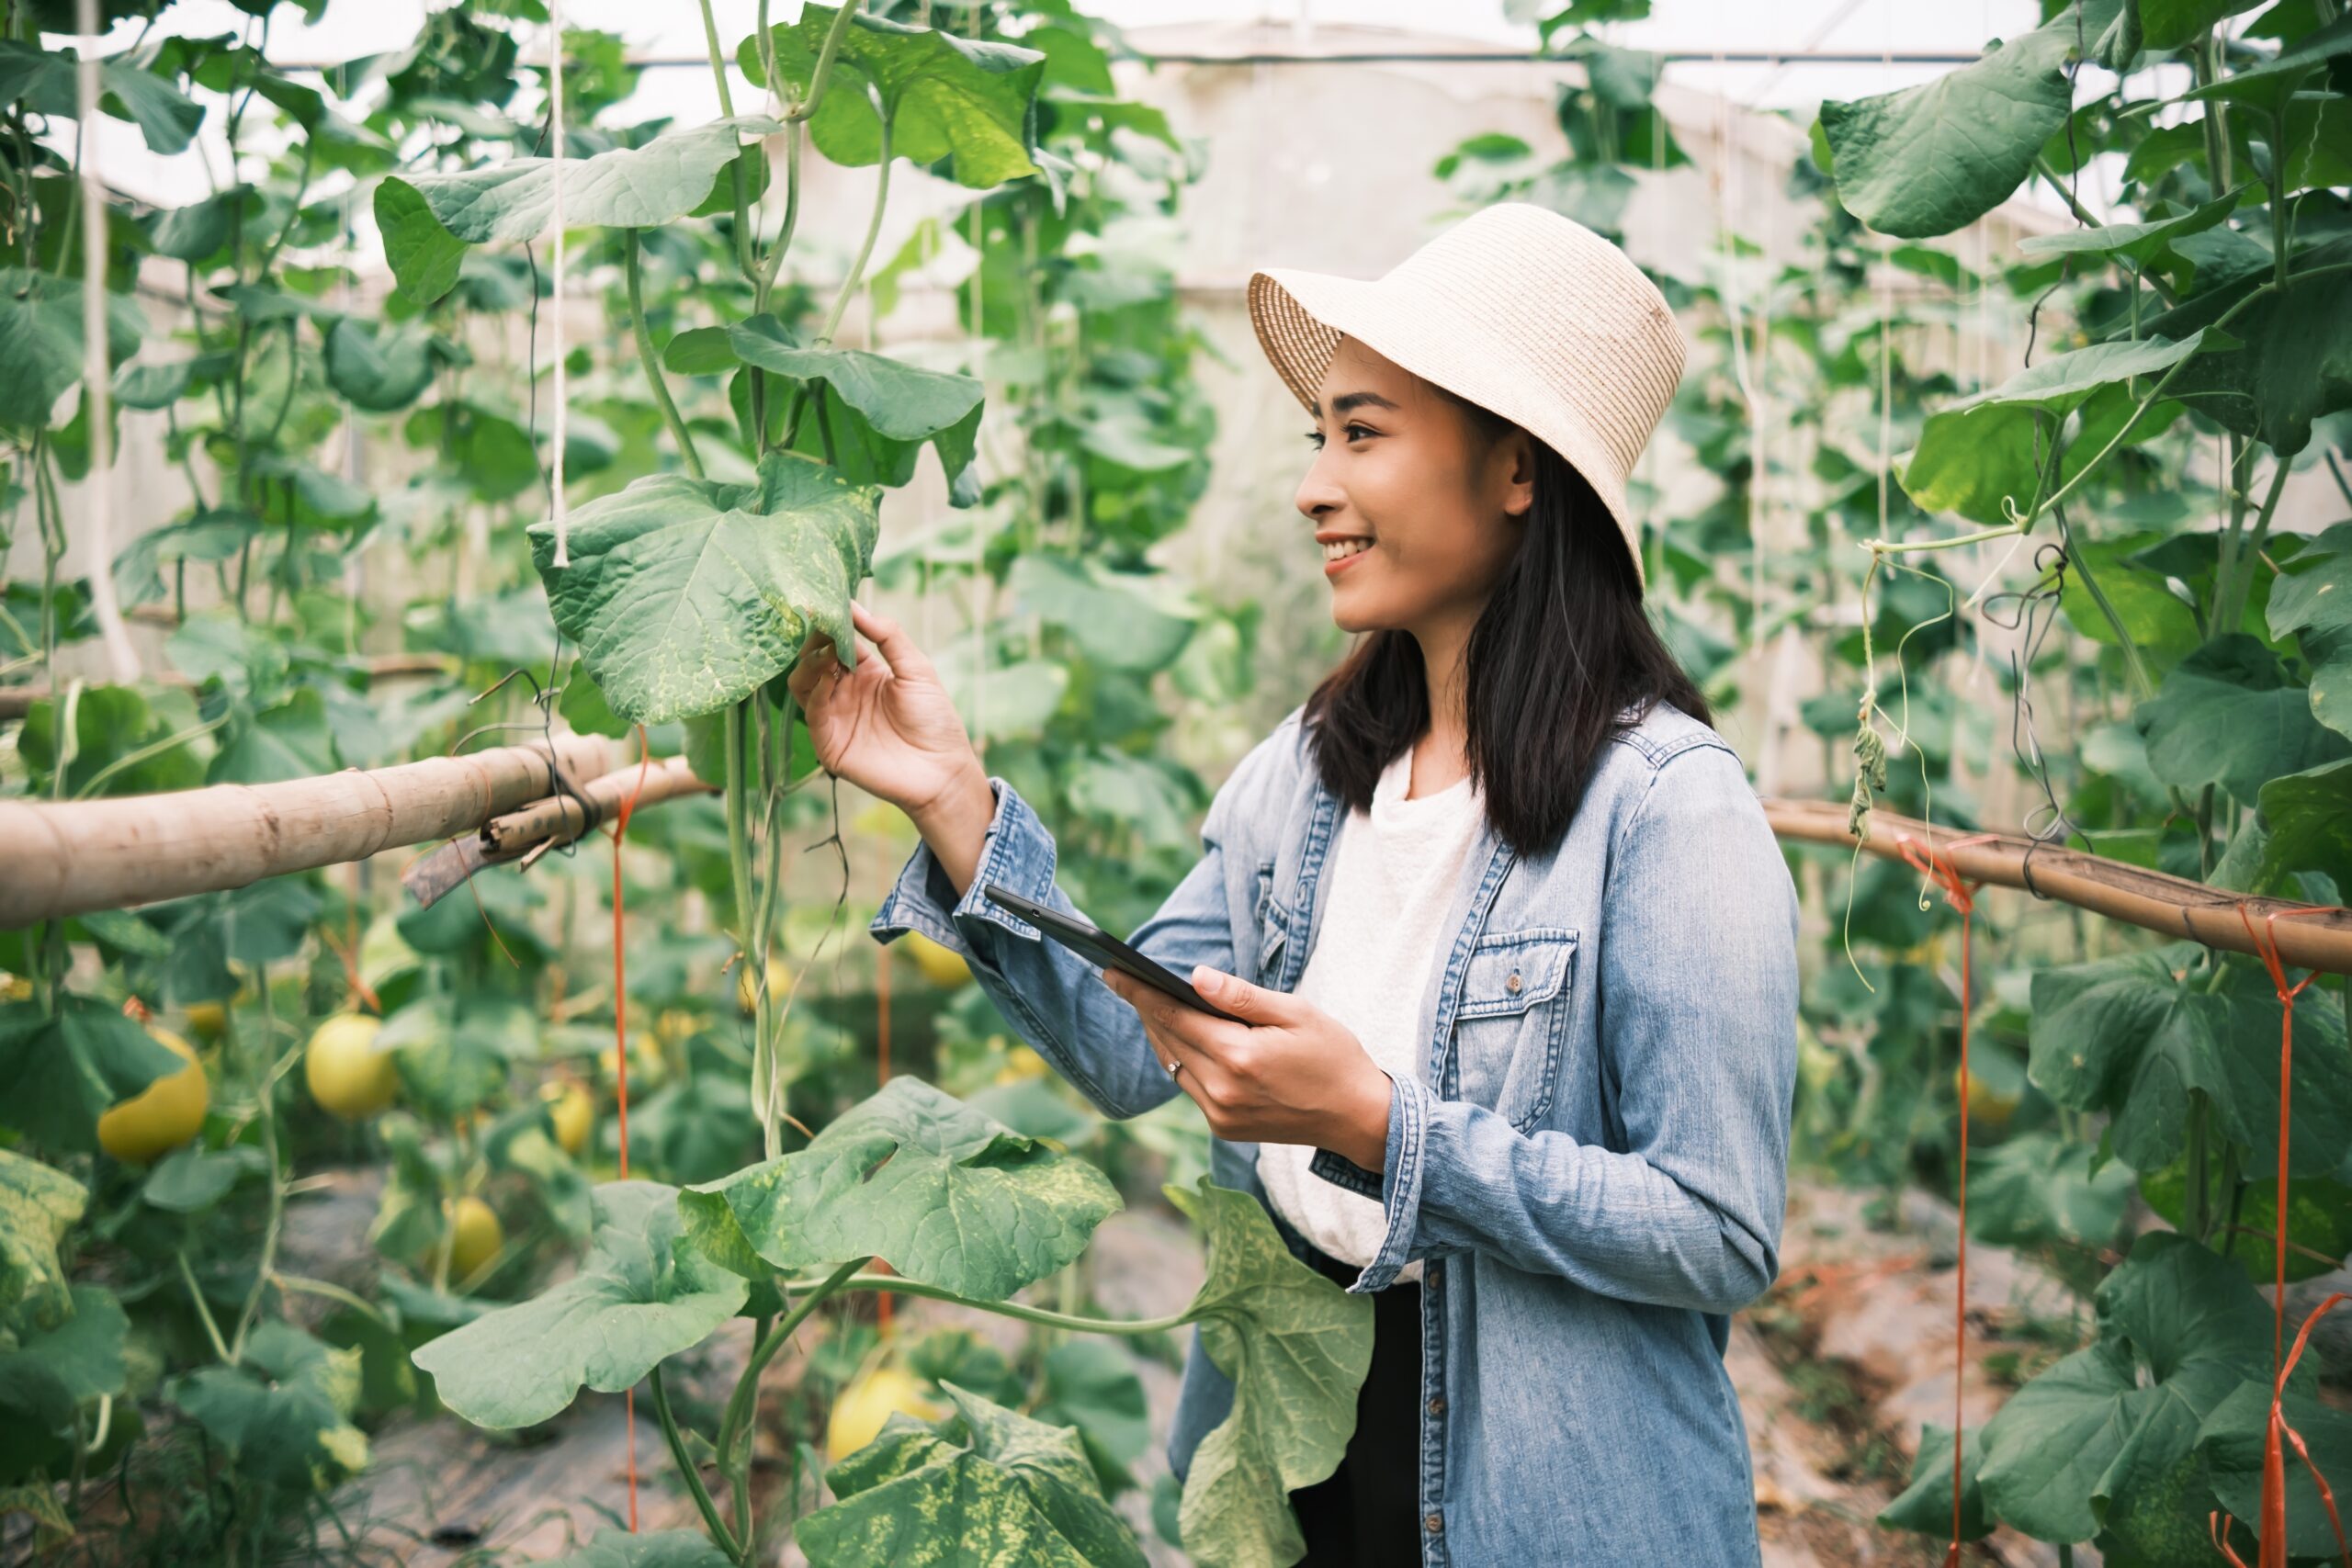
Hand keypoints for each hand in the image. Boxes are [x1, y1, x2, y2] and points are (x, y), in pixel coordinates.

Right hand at [784, 601, 980, 823]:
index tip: (825, 601)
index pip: (835, 641)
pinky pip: (811, 712)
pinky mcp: (829, 743)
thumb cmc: (935, 721)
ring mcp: (834, 717)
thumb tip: (856, 606)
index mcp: (864, 673)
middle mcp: (844, 692)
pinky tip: (831, 676)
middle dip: (815, 639)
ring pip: (802, 683)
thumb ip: (889, 636)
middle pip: (812, 660)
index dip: (830, 623)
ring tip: (828, 651)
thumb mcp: (917, 669)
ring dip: (811, 662)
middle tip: (820, 622)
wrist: (942, 771)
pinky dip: (817, 691)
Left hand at [1099, 965, 1392, 1171]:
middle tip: (1126, 980)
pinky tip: (1182, 1038)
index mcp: (1238, 1056)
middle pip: (1167, 1039)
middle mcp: (1222, 1090)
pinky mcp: (1224, 1127)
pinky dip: (1181, 1059)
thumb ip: (1242, 997)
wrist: (1357, 1117)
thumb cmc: (1333, 1056)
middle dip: (1145, 1008)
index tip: (1112, 971)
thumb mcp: (1296, 1013)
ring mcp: (1220, 1114)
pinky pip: (1189, 1086)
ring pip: (1173, 1064)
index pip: (1173, 1015)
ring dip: (1161, 1034)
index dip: (1139, 991)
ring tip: (1150, 1004)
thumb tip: (1195, 977)